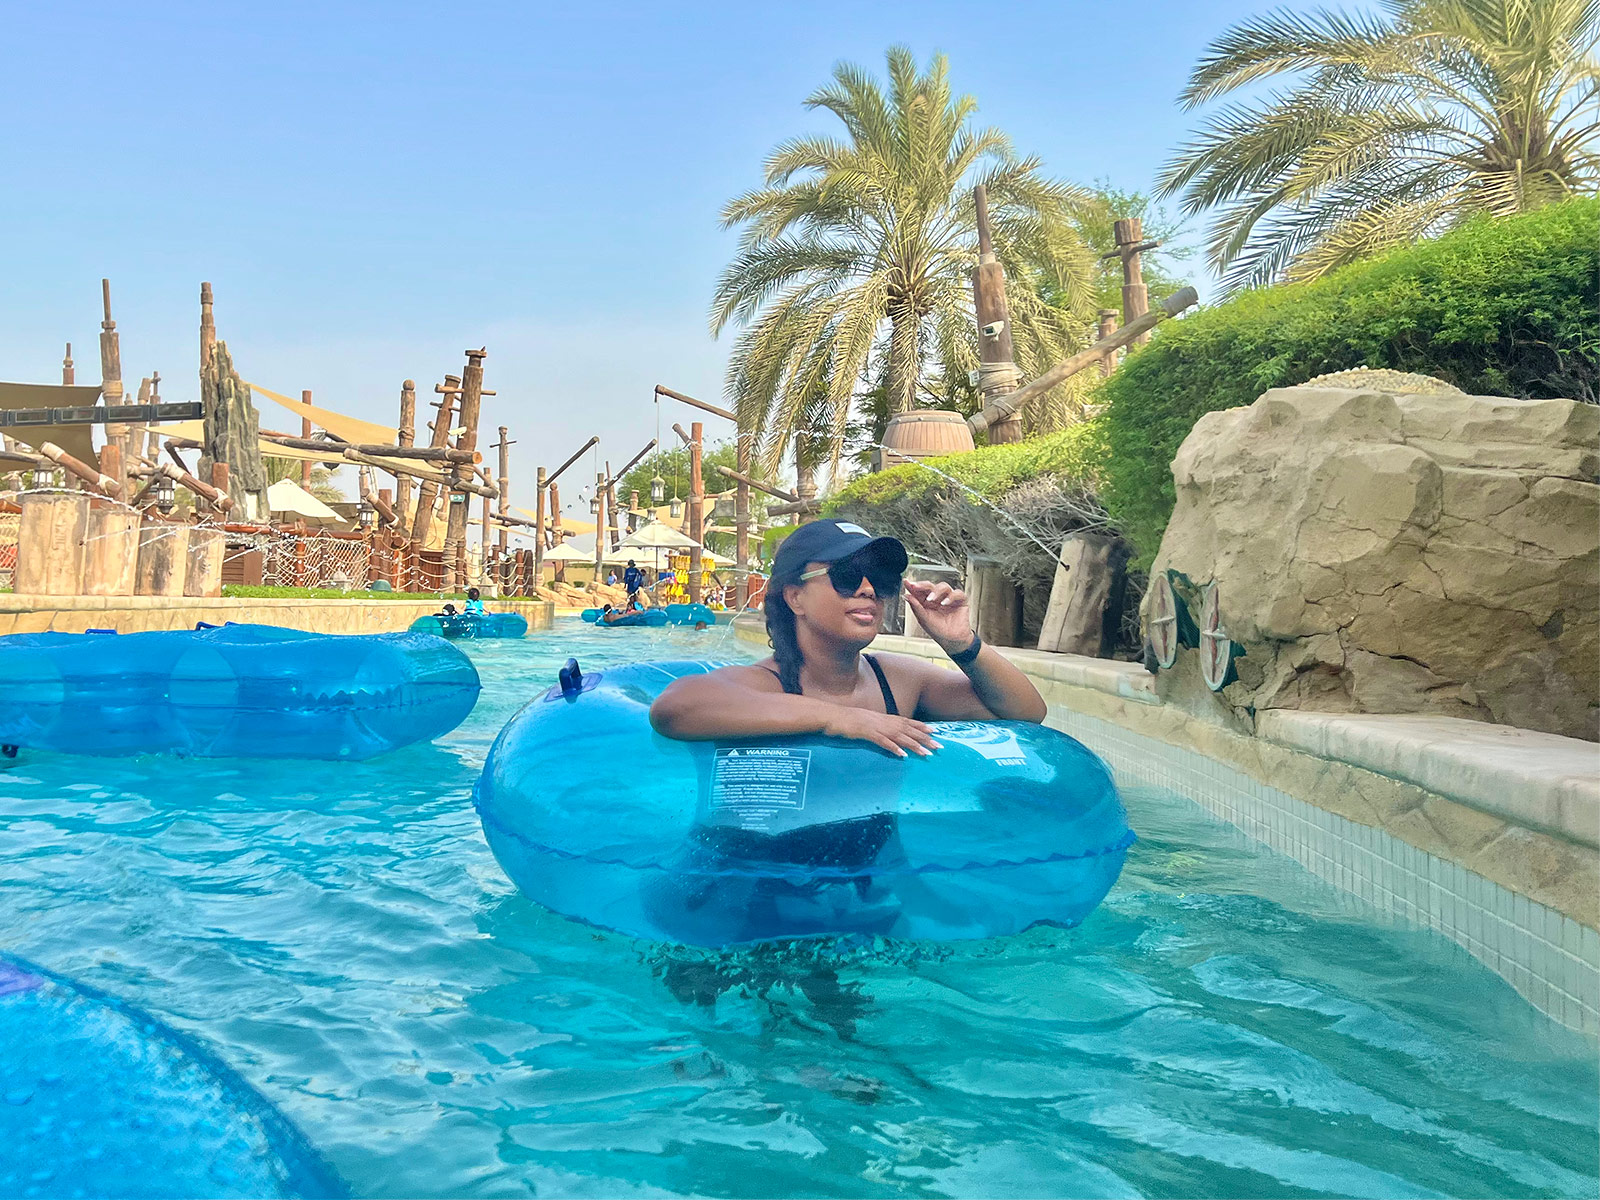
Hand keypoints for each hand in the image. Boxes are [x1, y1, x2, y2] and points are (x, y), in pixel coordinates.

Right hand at [822, 707, 941, 757]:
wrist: (833, 716)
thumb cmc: (848, 720)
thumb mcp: (867, 721)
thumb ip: (879, 726)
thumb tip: (888, 734)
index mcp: (884, 717)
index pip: (907, 722)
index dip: (921, 727)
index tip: (935, 732)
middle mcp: (884, 721)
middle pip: (908, 730)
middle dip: (925, 739)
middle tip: (938, 747)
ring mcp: (876, 727)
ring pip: (900, 737)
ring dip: (914, 746)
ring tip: (926, 754)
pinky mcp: (867, 733)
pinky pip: (883, 742)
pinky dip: (894, 748)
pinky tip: (903, 755)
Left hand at [903, 581, 974, 653]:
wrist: (953, 641)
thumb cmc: (938, 631)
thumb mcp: (923, 619)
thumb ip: (915, 607)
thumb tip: (906, 596)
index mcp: (927, 603)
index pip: (920, 591)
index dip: (913, 586)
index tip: (906, 582)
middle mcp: (937, 599)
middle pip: (930, 586)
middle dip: (923, 585)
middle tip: (916, 586)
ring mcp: (949, 599)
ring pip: (943, 586)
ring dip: (936, 591)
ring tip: (932, 599)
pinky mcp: (960, 601)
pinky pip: (957, 593)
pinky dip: (951, 596)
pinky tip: (945, 602)